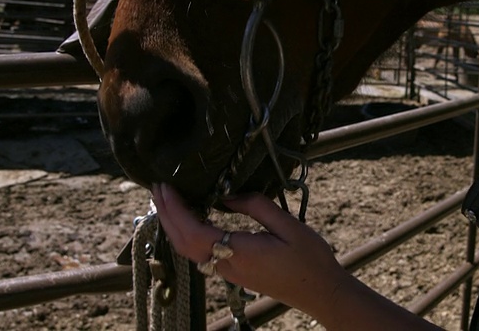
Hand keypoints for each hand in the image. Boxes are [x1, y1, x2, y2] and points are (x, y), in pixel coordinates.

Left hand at [151, 183, 349, 318]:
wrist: (321, 292)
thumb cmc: (309, 259)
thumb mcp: (287, 225)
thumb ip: (255, 206)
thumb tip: (226, 196)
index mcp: (239, 253)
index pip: (193, 232)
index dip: (174, 209)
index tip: (165, 186)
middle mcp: (227, 266)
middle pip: (182, 243)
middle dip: (165, 214)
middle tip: (157, 188)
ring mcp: (228, 272)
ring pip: (188, 250)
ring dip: (174, 224)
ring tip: (169, 199)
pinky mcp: (233, 272)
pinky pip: (201, 253)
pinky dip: (187, 233)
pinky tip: (192, 217)